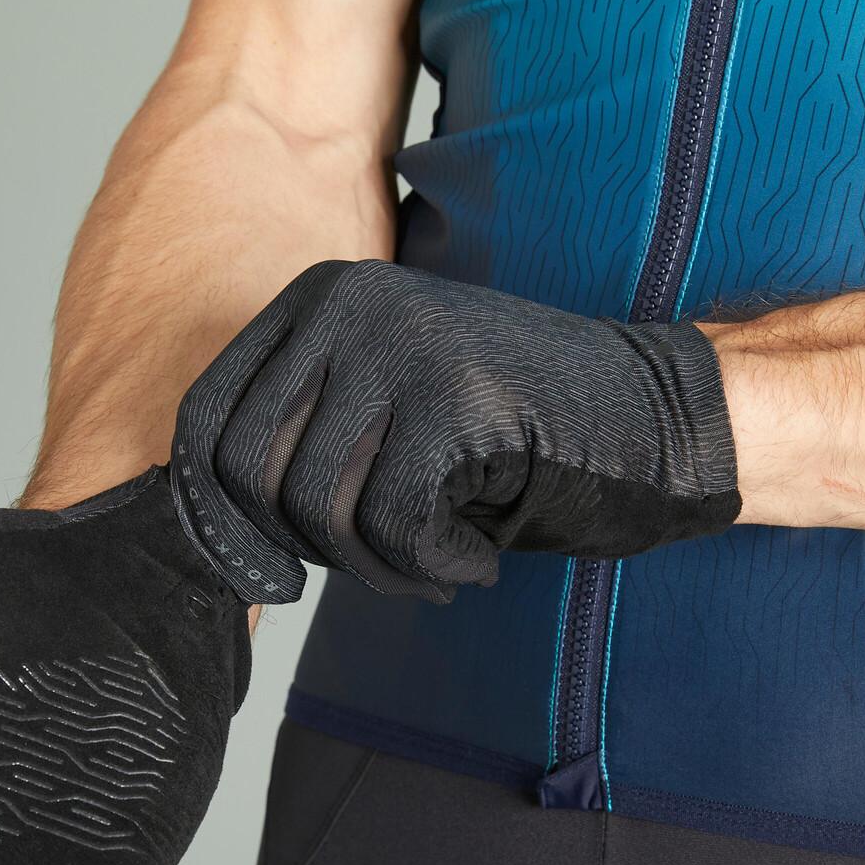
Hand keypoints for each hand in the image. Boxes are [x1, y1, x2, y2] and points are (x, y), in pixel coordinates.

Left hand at [173, 260, 741, 602]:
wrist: (658, 417)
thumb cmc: (512, 434)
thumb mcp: (385, 412)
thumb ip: (303, 436)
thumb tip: (214, 524)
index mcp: (318, 297)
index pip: (206, 419)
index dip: (220, 515)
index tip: (269, 568)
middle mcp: (349, 303)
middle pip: (250, 471)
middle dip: (303, 549)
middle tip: (374, 565)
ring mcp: (404, 342)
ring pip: (318, 505)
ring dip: (373, 568)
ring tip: (430, 563)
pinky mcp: (457, 396)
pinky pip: (393, 525)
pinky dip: (430, 566)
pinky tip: (474, 556)